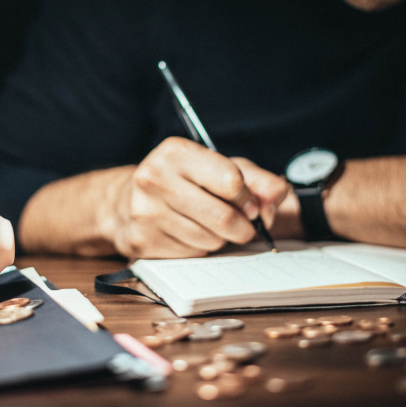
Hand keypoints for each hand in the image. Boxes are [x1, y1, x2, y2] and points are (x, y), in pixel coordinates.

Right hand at [113, 137, 288, 258]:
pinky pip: (192, 254)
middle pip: (223, 217)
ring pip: (210, 240)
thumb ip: (256, 179)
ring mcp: (145, 211)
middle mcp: (154, 178)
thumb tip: (278, 194)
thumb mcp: (221, 168)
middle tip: (243, 224)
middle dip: (243, 226)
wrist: (126, 201)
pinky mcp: (142, 240)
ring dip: (221, 238)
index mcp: (176, 152)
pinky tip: (189, 233)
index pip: (231, 181)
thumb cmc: (184, 181)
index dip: (249, 198)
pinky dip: (201, 248)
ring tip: (210, 224)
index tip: (249, 203)